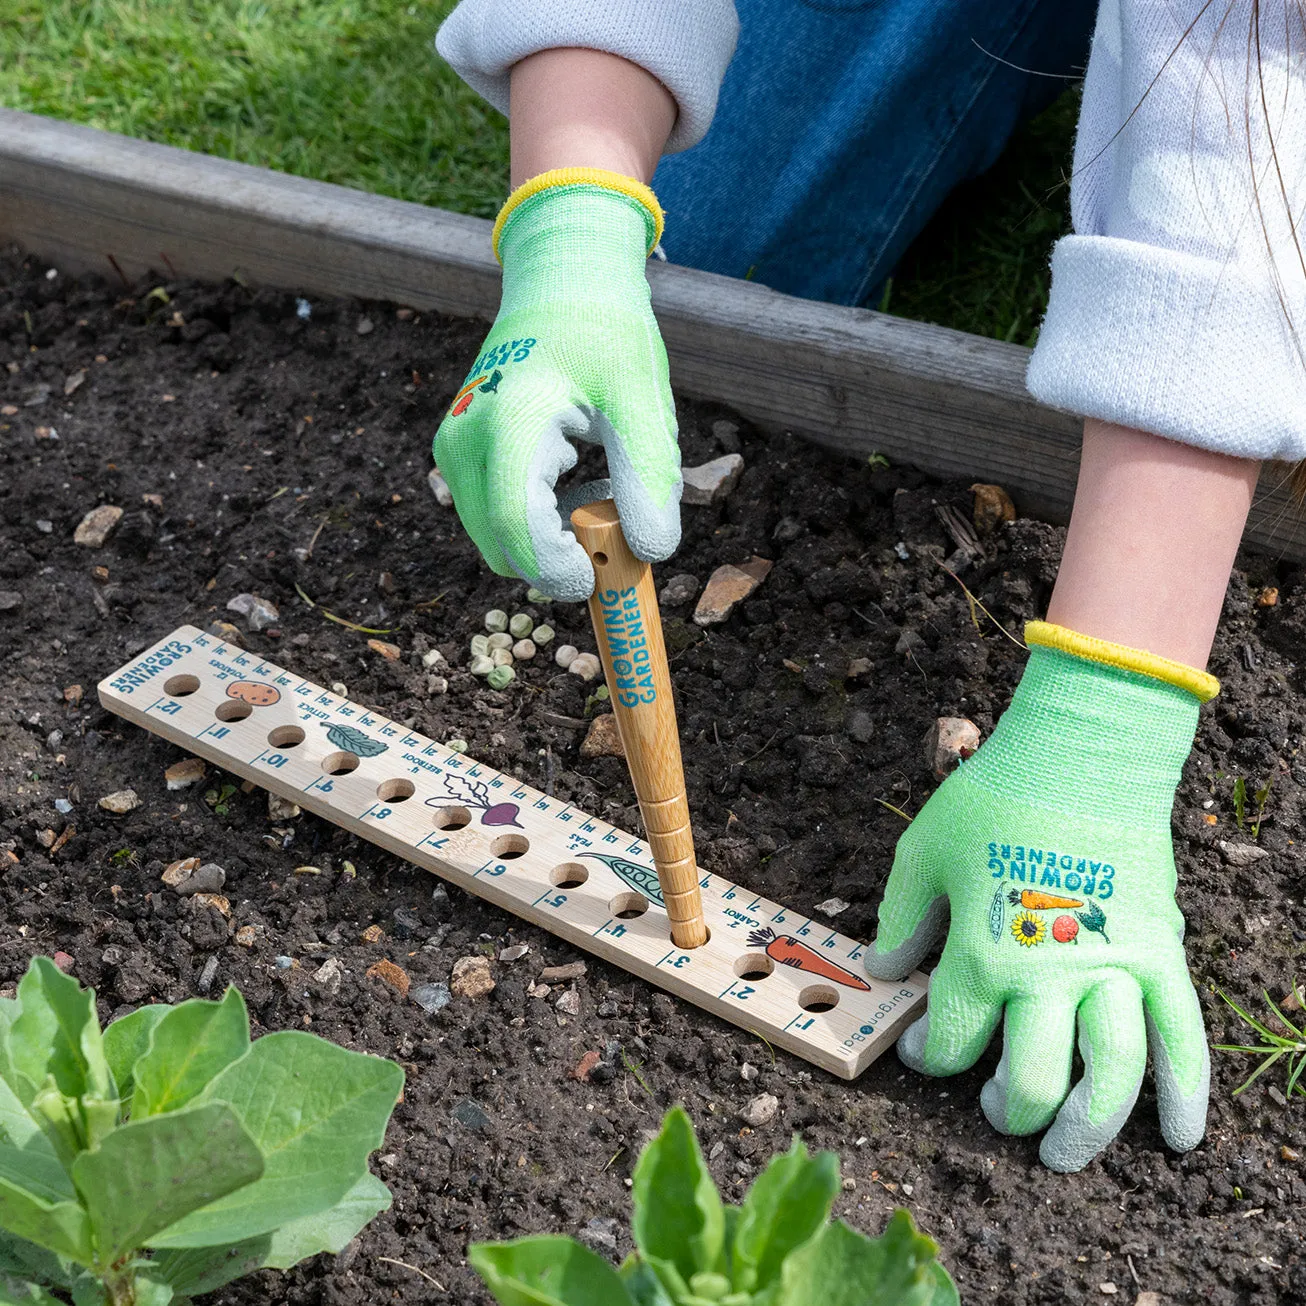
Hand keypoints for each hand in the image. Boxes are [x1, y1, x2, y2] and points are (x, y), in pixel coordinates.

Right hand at [433, 172, 680, 600]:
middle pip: (504, 549)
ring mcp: (453, 450)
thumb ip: (648, 477)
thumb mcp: (641, 400)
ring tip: (594, 477)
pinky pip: (494, 519)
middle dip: (560, 556)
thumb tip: (652, 553)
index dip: (560, 571)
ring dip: (550, 539)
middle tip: (614, 505)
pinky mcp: (456, 457)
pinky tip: (571, 473)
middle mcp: (466, 441)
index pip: (519, 528)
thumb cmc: (607, 336)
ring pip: (498, 542)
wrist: (561, 285)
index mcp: (512, 422)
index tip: (603, 575)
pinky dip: (536, 520)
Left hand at [865, 623, 1213, 1171]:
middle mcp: (1047, 977)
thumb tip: (885, 972)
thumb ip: (902, 920)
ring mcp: (1112, 971)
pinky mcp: (1161, 956)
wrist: (1079, 756)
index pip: (953, 1042)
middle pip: (1033, 1081)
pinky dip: (1185, 1095)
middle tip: (997, 1112)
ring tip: (1064, 1154)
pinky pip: (1182, 1038)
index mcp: (981, 955)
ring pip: (1109, 1078)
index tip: (925, 1054)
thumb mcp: (922, 853)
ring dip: (1088, 1129)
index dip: (931, 1059)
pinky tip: (1177, 1138)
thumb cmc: (994, 800)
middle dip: (1008, 1111)